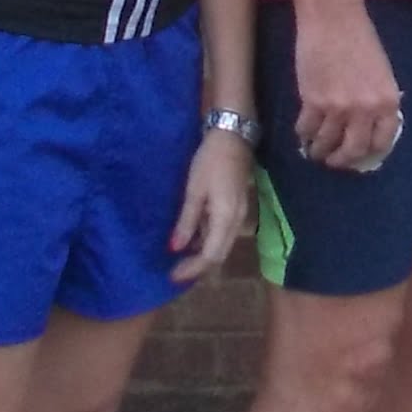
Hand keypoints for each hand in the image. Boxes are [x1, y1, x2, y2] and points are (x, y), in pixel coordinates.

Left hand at [168, 131, 253, 281]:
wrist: (233, 135)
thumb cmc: (210, 160)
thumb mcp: (194, 190)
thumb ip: (187, 221)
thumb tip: (176, 248)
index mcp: (226, 218)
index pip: (211, 255)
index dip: (192, 269)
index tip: (172, 276)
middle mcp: (236, 221)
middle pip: (220, 254)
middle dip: (198, 267)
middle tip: (175, 273)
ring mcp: (239, 214)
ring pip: (222, 245)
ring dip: (203, 256)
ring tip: (181, 260)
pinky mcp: (236, 207)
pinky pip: (222, 233)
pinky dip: (208, 241)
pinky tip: (193, 239)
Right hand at [291, 1, 403, 172]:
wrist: (333, 19)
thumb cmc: (360, 39)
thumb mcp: (382, 74)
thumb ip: (377, 101)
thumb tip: (367, 126)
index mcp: (389, 101)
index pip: (382, 142)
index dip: (369, 154)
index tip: (360, 157)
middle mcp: (366, 110)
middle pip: (353, 150)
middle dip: (342, 160)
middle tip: (334, 160)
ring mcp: (338, 108)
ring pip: (326, 143)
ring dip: (319, 151)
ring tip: (315, 150)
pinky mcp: (313, 102)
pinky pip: (307, 129)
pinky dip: (304, 135)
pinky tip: (304, 134)